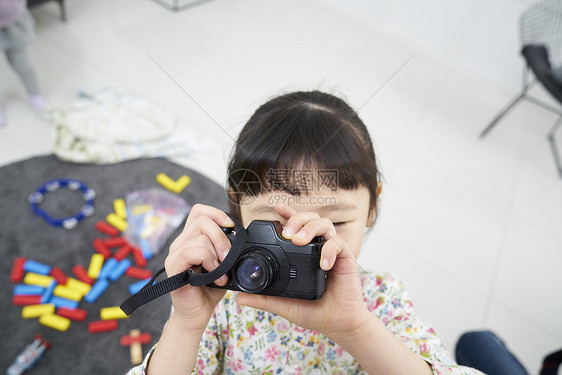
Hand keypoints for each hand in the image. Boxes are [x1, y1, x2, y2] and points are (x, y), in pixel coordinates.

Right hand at [164, 204, 233, 331]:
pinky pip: (193, 252)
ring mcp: (175, 255)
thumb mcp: (223, 263)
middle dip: (222, 237)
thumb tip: (241, 237)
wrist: (196, 314)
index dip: (217, 214)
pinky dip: (209, 261)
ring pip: (200, 237)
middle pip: (202, 220)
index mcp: (191, 238)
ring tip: (221, 271)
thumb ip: (227, 248)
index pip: (199, 211)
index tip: (232, 228)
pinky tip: (215, 275)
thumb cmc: (209, 289)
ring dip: (217, 253)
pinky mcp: (173, 267)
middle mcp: (180, 244)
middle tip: (228, 257)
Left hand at [236, 204, 370, 342]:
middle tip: (287, 233)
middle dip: (297, 219)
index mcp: (303, 254)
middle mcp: (317, 248)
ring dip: (310, 228)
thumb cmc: (314, 311)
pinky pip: (338, 244)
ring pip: (324, 224)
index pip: (295, 226)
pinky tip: (323, 265)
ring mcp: (332, 251)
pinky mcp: (345, 259)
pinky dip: (329, 250)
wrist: (338, 324)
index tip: (277, 208)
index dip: (287, 213)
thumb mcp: (284, 304)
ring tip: (299, 241)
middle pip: (309, 218)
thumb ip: (264, 299)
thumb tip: (239, 297)